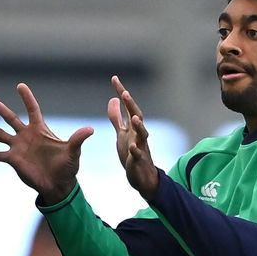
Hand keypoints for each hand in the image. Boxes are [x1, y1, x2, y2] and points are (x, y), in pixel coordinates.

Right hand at [0, 83, 93, 204]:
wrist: (58, 185)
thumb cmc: (67, 167)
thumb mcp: (73, 151)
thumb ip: (78, 139)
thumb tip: (90, 129)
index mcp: (40, 130)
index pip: (32, 110)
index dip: (27, 98)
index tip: (20, 86)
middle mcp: (26, 136)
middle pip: (11, 119)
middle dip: (1, 109)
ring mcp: (18, 147)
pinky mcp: (13, 160)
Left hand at [107, 76, 157, 199]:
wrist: (142, 177)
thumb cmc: (132, 153)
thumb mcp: (122, 133)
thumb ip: (117, 117)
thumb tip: (113, 99)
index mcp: (133, 127)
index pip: (127, 106)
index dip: (121, 92)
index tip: (114, 78)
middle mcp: (138, 135)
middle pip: (137, 116)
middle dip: (131, 105)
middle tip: (124, 93)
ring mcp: (141, 147)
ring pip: (143, 134)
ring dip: (139, 126)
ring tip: (134, 117)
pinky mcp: (138, 162)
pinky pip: (138, 155)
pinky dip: (136, 151)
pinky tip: (132, 147)